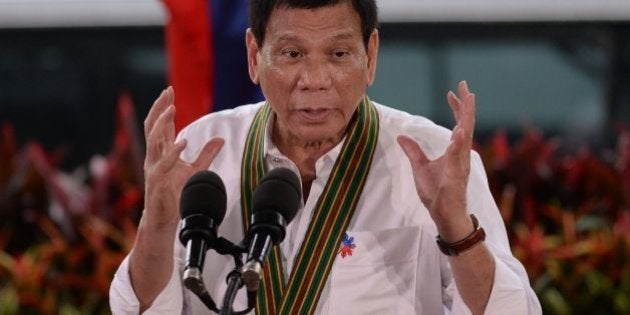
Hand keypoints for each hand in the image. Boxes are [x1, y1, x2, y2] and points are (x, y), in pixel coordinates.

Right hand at [143, 86, 223, 228]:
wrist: (165, 218)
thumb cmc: (176, 193)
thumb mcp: (195, 169)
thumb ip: (206, 153)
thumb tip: (220, 139)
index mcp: (161, 152)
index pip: (159, 124)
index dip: (163, 107)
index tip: (169, 90)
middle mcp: (154, 157)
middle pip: (152, 126)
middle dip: (159, 108)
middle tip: (167, 92)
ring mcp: (153, 168)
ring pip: (153, 141)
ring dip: (162, 124)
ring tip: (172, 109)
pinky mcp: (156, 181)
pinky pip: (163, 164)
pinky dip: (173, 152)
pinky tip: (182, 142)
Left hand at [397, 81, 475, 241]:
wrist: (444, 214)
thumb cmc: (436, 193)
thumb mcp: (420, 168)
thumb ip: (413, 152)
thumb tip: (402, 137)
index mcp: (455, 151)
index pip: (458, 124)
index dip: (457, 108)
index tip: (453, 92)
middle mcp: (461, 154)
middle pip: (466, 124)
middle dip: (466, 105)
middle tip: (465, 85)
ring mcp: (461, 163)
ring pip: (466, 135)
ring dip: (466, 117)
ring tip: (468, 99)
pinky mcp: (457, 174)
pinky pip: (458, 156)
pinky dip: (458, 143)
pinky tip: (458, 130)